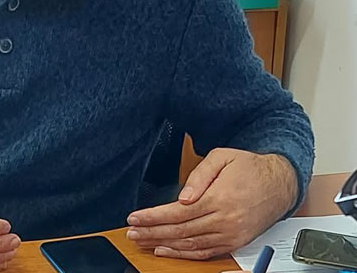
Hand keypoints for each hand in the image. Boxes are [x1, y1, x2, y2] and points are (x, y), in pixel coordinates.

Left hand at [125, 148, 296, 259]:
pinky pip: (206, 253)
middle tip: (132, 233)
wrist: (281, 182)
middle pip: (180, 231)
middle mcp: (225, 220)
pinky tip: (168, 250)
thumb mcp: (222, 158)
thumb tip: (183, 196)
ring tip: (143, 242)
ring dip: (164, 245)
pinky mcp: (236, 242)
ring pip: (191, 245)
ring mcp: (231, 234)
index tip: (135, 218)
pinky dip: (185, 254)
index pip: (177, 212)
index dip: (153, 217)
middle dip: (152, 232)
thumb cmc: (250, 167)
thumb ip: (199, 176)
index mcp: (219, 199)